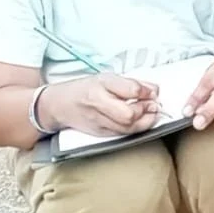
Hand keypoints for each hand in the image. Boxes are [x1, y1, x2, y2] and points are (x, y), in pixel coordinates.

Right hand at [40, 74, 159, 136]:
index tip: (154, 92)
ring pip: (128, 128)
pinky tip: (139, 122)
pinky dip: (135, 129)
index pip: (130, 89)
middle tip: (154, 105)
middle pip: (129, 114)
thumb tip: (154, 90)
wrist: (59, 105)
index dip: (147, 91)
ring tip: (150, 113)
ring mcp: (99, 121)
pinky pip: (123, 134)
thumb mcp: (107, 79)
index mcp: (101, 84)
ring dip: (145, 122)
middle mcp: (98, 103)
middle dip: (146, 110)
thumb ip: (132, 84)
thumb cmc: (84, 89)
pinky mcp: (100, 134)